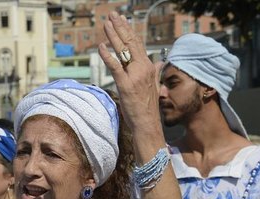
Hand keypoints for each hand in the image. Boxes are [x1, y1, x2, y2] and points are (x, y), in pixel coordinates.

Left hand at [99, 12, 161, 134]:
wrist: (147, 122)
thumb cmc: (147, 106)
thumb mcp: (154, 85)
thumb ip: (155, 71)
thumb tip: (159, 62)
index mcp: (148, 66)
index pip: (137, 44)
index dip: (129, 31)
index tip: (122, 20)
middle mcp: (143, 67)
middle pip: (130, 43)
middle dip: (121, 28)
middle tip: (113, 16)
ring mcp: (134, 75)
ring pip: (122, 51)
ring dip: (113, 35)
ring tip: (106, 24)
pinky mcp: (125, 84)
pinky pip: (114, 66)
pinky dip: (107, 55)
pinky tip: (101, 46)